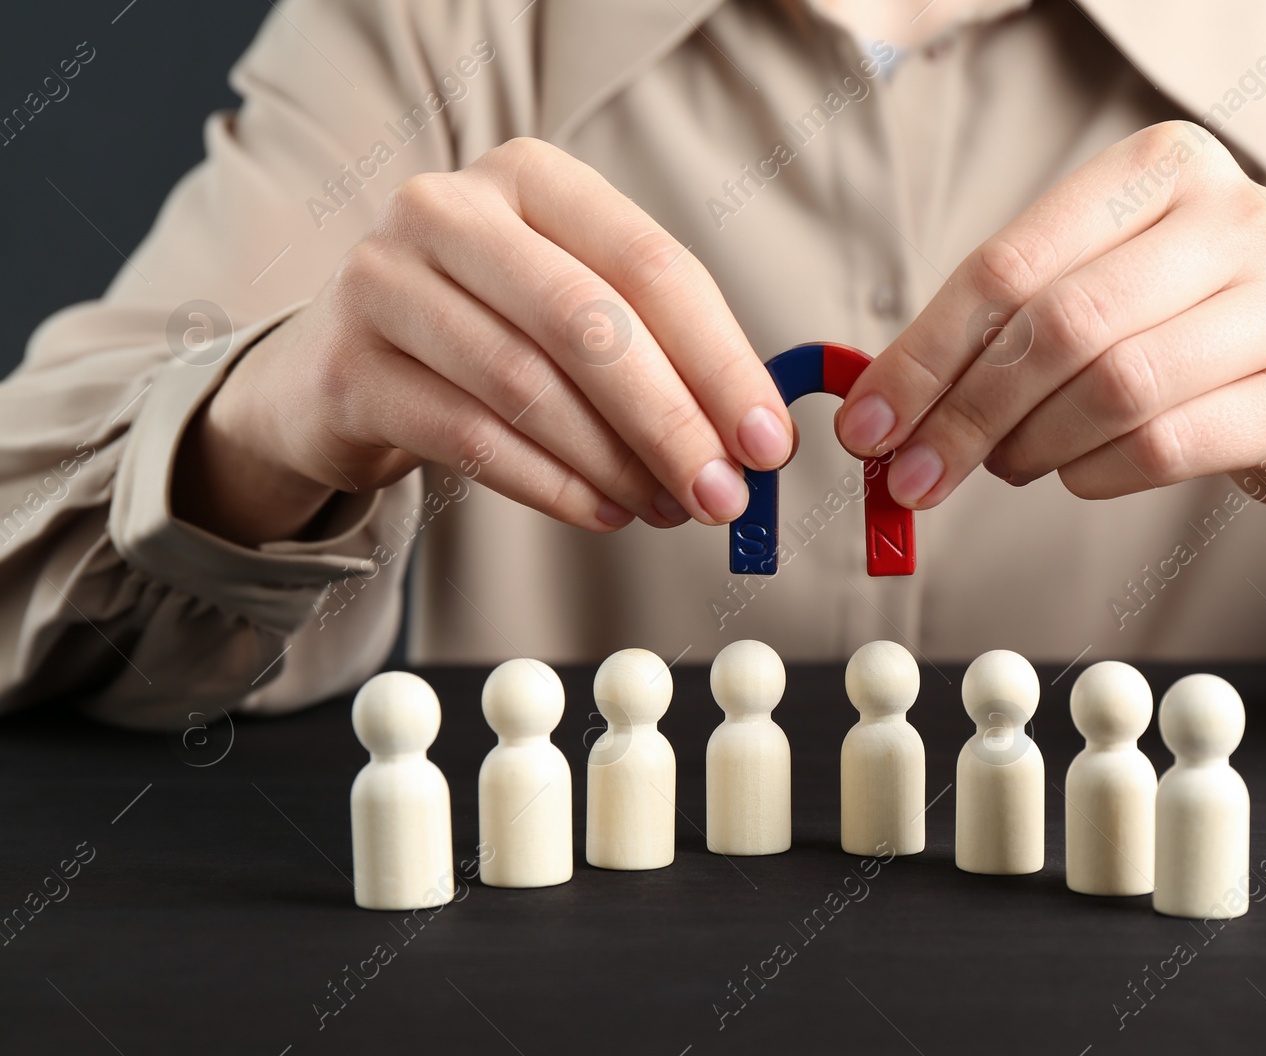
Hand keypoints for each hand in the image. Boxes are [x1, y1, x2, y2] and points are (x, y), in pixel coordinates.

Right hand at [176, 138, 792, 544]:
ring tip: (669, 509)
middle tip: (723, 495)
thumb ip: (659, 349)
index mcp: (531, 177)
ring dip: (617, 464)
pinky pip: (473, 439)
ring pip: (528, 386)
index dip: (720, 360)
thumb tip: (756, 437)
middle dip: (672, 422)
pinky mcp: (350, 367)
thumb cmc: (487, 332)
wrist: (340, 366)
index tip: (769, 441)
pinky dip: (554, 487)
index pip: (650, 264)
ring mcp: (385, 282)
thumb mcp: (570, 306)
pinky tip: (604, 513)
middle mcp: (450, 210)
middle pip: (588, 322)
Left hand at [834, 121, 1265, 531]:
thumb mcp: (1096, 288)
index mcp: (1160, 168)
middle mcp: (1233, 217)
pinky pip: (1167, 445)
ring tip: (1010, 464)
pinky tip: (1078, 474)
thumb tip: (879, 409)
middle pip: (1059, 327)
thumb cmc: (1182, 324)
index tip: (867, 427)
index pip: (1008, 265)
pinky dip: (1097, 473)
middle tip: (917, 476)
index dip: (923, 356)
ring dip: (1032, 447)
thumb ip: (996, 329)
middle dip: (967, 416)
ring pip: (1115, 387)